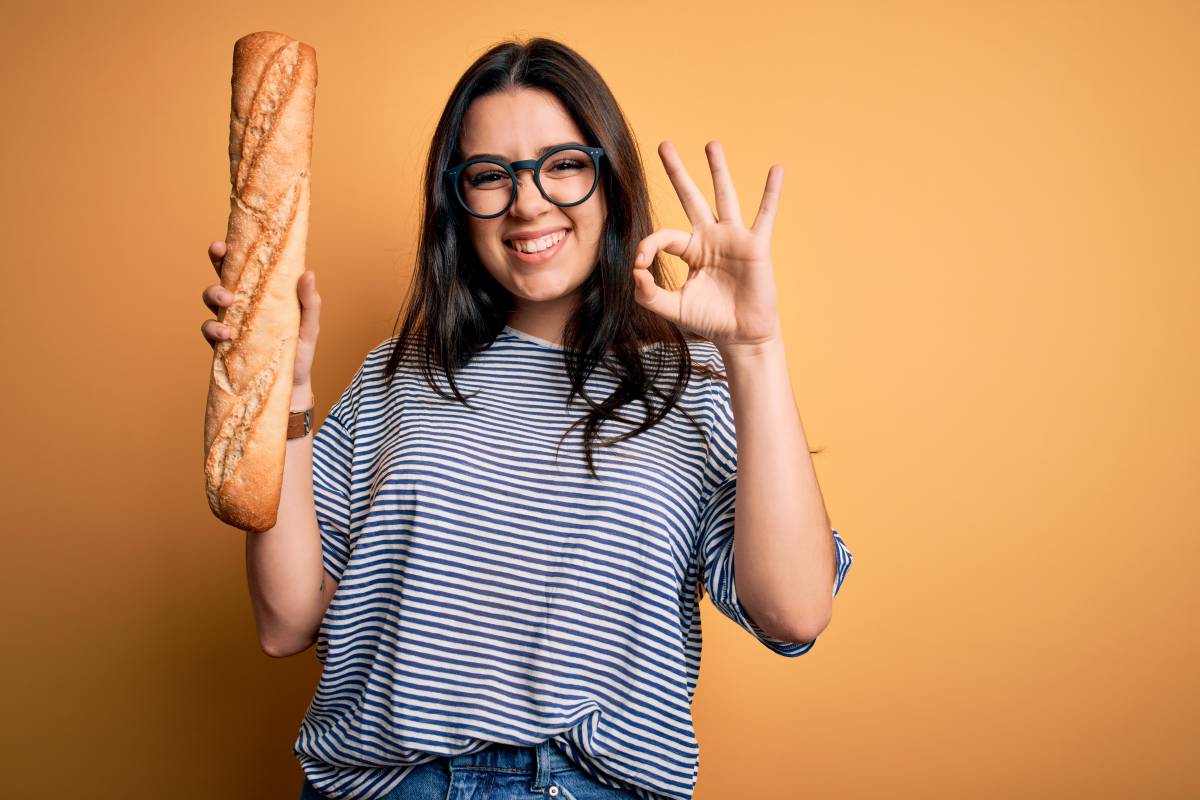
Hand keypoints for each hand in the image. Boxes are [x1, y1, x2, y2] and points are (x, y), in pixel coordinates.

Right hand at [199, 240, 320, 387]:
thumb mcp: (309, 325)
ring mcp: (230, 321)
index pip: (245, 265)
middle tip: (220, 257)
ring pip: (210, 299)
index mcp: (261, 292)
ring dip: (214, 294)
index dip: (232, 250)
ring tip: (227, 303)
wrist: (291, 386)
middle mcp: (242, 303)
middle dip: (216, 261)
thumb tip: (309, 273)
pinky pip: (209, 330)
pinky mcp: (223, 344)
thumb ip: (309, 302)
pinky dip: (213, 329)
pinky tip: (226, 333)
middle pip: (222, 274)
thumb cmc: (299, 351)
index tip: (226, 241)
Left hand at [631, 140, 784, 348]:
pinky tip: (776, 169)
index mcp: (691, 250)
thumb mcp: (672, 308)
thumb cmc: (709, 321)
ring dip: (718, 169)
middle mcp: (710, 237)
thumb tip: (634, 270)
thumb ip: (648, 293)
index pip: (664, 235)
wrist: (740, 336)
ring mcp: (733, 238)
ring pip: (724, 196)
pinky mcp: (755, 246)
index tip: (640, 265)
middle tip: (664, 145)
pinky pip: (765, 214)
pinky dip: (771, 192)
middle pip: (691, 197)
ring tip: (711, 144)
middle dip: (677, 172)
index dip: (648, 247)